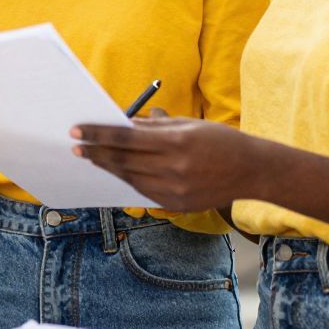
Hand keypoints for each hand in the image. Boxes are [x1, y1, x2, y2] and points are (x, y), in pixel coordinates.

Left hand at [70, 111, 259, 211]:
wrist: (252, 171)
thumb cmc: (219, 141)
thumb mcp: (187, 125)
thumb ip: (153, 126)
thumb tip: (121, 123)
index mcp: (176, 143)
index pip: (125, 138)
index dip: (98, 134)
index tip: (76, 131)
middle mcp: (174, 169)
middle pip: (123, 160)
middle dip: (96, 152)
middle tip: (76, 145)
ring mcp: (175, 190)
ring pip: (129, 178)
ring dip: (108, 166)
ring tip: (92, 156)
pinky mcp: (177, 205)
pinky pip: (143, 191)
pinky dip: (127, 179)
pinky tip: (117, 170)